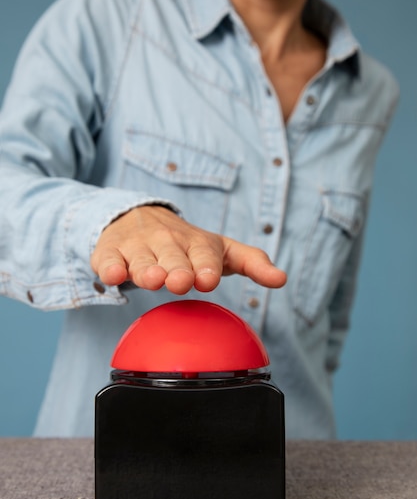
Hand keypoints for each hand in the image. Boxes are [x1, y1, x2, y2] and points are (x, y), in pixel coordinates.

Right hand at [90, 206, 286, 294]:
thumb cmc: (185, 243)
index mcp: (197, 242)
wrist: (136, 217)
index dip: (206, 266)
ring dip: (146, 269)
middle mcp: (167, 241)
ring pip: (141, 260)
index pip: (204, 253)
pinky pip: (108, 259)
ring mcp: (137, 245)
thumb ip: (252, 262)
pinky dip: (109, 267)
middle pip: (172, 257)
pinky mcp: (111, 251)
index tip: (208, 279)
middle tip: (179, 281)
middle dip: (176, 269)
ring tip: (152, 279)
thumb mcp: (221, 249)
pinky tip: (112, 274)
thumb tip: (282, 279)